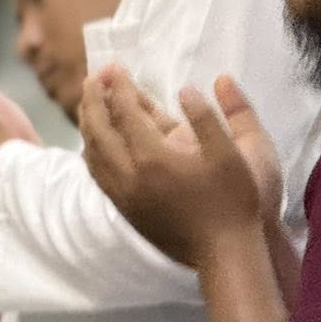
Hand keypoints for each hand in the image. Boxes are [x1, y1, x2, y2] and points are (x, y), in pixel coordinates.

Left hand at [80, 68, 282, 267]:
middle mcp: (129, 174)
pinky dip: (90, 151)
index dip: (120, 87)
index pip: (126, 112)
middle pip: (99, 128)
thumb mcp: (232, 154)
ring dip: (87, 124)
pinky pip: (97, 174)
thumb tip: (185, 89)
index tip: (116, 68)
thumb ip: (208, 118)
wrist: (223, 253)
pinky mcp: (124, 209)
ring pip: (91, 152)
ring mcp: (123, 194)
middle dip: (93, 99)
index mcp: (154, 157)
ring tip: (88, 103)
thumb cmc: (233, 202)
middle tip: (92, 78)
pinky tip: (93, 143)